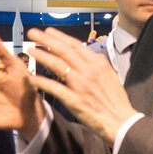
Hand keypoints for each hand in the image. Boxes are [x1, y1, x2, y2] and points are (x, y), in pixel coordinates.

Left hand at [20, 28, 141, 144]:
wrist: (121, 121)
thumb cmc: (116, 101)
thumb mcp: (110, 76)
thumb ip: (97, 65)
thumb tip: (86, 56)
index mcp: (98, 63)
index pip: (75, 45)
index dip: (60, 37)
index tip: (49, 32)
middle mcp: (89, 70)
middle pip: (64, 50)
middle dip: (46, 40)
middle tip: (33, 33)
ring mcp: (81, 85)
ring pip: (58, 65)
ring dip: (42, 56)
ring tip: (31, 50)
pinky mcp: (75, 100)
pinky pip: (55, 88)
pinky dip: (43, 82)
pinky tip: (33, 78)